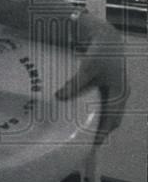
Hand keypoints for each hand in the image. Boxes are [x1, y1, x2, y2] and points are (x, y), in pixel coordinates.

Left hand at [54, 23, 128, 142]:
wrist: (107, 36)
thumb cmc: (101, 51)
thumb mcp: (87, 68)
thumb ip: (75, 83)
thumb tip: (59, 97)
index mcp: (120, 92)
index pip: (112, 120)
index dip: (103, 133)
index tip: (92, 145)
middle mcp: (122, 93)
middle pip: (113, 119)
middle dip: (102, 131)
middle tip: (86, 143)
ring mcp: (118, 90)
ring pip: (110, 112)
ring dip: (100, 123)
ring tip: (85, 133)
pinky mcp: (111, 86)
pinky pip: (106, 104)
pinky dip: (99, 113)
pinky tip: (86, 115)